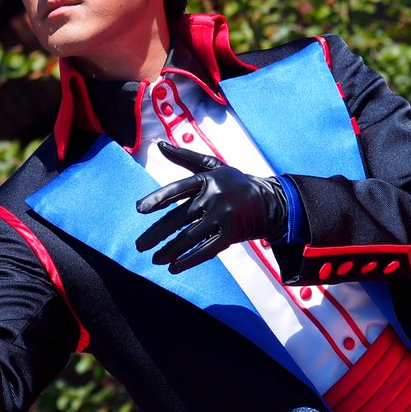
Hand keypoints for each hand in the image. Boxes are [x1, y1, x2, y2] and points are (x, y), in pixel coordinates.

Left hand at [135, 142, 287, 272]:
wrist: (271, 201)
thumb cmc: (235, 182)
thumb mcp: (213, 166)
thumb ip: (185, 156)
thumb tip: (159, 145)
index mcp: (206, 179)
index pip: (177, 189)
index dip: (158, 198)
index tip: (140, 209)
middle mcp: (213, 197)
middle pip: (179, 218)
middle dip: (157, 234)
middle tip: (140, 245)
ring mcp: (223, 216)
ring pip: (190, 237)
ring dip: (169, 251)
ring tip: (155, 259)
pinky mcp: (231, 234)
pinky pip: (206, 250)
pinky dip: (189, 260)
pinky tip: (174, 266)